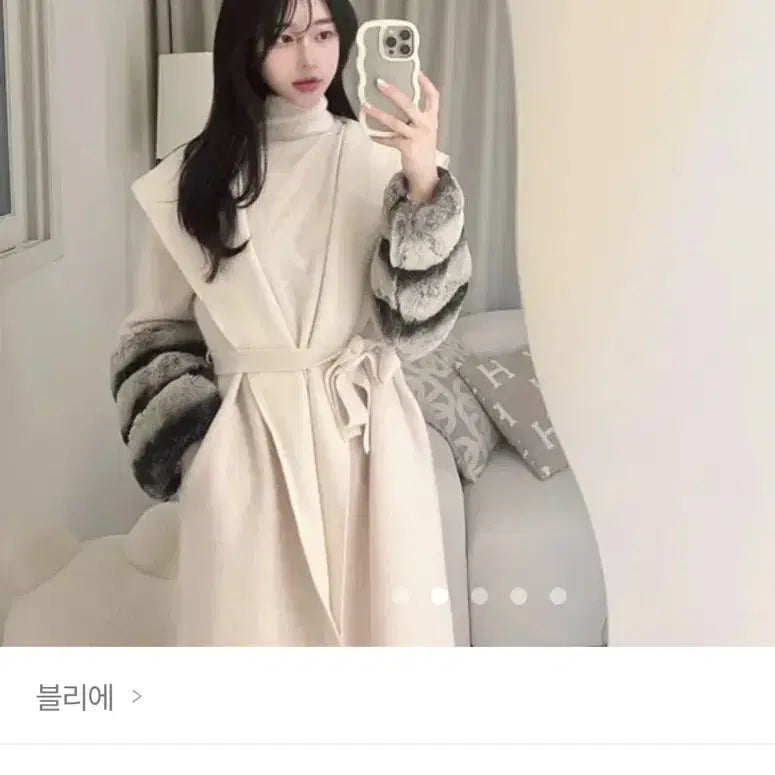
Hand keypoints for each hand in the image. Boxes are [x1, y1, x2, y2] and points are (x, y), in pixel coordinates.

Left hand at [362, 72, 440, 202]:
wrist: (425, 174)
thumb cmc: (422, 149)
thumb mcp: (424, 131)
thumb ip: (414, 118)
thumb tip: (397, 103)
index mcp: (432, 119)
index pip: (433, 97)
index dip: (426, 84)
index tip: (417, 73)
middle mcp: (425, 125)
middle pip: (409, 105)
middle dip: (394, 93)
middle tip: (380, 83)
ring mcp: (416, 137)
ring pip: (395, 122)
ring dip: (379, 114)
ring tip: (366, 106)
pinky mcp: (407, 148)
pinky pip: (390, 140)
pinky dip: (379, 137)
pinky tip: (371, 134)